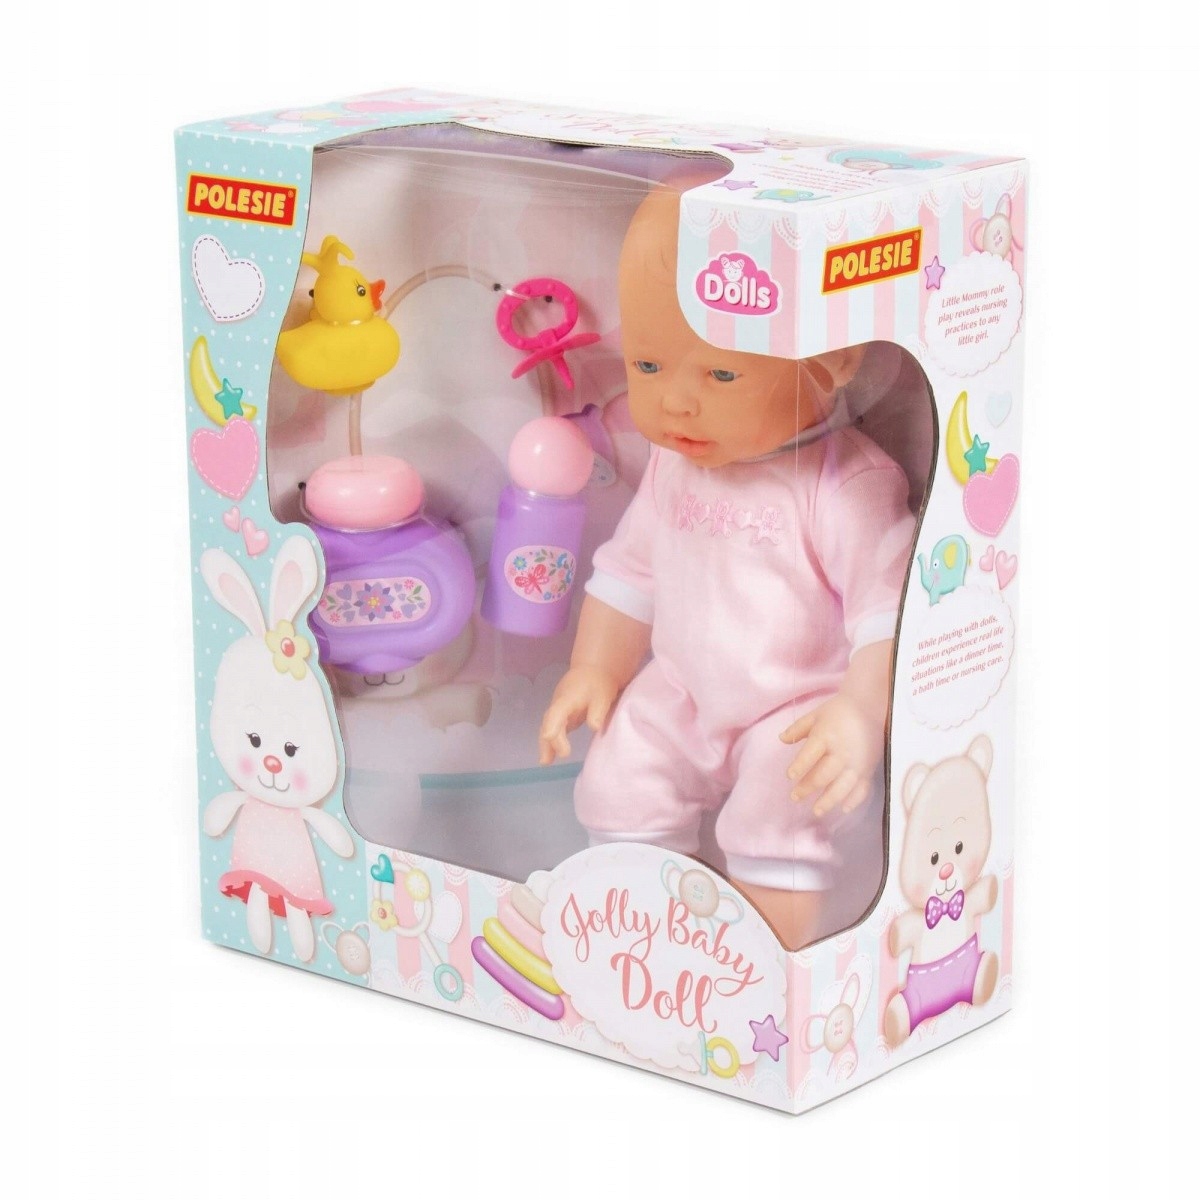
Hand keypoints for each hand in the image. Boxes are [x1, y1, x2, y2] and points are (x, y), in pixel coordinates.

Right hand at [539, 666, 620, 764]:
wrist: (593, 670)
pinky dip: (550, 742)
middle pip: (549, 722)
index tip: (550, 736)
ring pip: (548, 726)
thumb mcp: (603, 695)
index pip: (557, 711)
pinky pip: (552, 729)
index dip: (552, 724)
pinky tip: (549, 757)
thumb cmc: (599, 683)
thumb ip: (598, 711)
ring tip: (545, 762)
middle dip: (549, 740)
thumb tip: (594, 727)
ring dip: (546, 744)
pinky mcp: (561, 715)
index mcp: (568, 697)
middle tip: (553, 758)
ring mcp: (558, 709)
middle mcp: (558, 703)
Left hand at [780, 693, 882, 816]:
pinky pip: (862, 789)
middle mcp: (842, 752)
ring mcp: (857, 763)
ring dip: (828, 801)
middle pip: (823, 775)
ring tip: (816, 810)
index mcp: (826, 736)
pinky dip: (854, 800)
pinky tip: (844, 809)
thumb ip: (798, 729)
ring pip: (842, 787)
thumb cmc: (839, 711)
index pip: (810, 755)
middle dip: (807, 788)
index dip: (799, 767)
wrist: (871, 707)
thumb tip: (781, 739)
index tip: (789, 776)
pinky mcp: (868, 769)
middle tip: (795, 797)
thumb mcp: (816, 715)